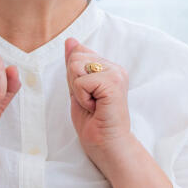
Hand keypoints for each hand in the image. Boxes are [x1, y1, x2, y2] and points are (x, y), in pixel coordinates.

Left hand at [65, 37, 134, 170]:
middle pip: (75, 59)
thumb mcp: (78, 90)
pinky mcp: (113, 83)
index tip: (88, 96)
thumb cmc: (95, 124)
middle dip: (74, 83)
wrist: (108, 147)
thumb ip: (75, 67)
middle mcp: (115, 68)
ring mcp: (116, 74)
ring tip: (93, 105)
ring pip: (76, 67)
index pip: (78, 54)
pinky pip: (81, 81)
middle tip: (90, 102)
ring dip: (78, 91)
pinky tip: (95, 108)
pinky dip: (82, 97)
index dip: (74, 78)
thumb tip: (70, 41)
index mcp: (109, 68)